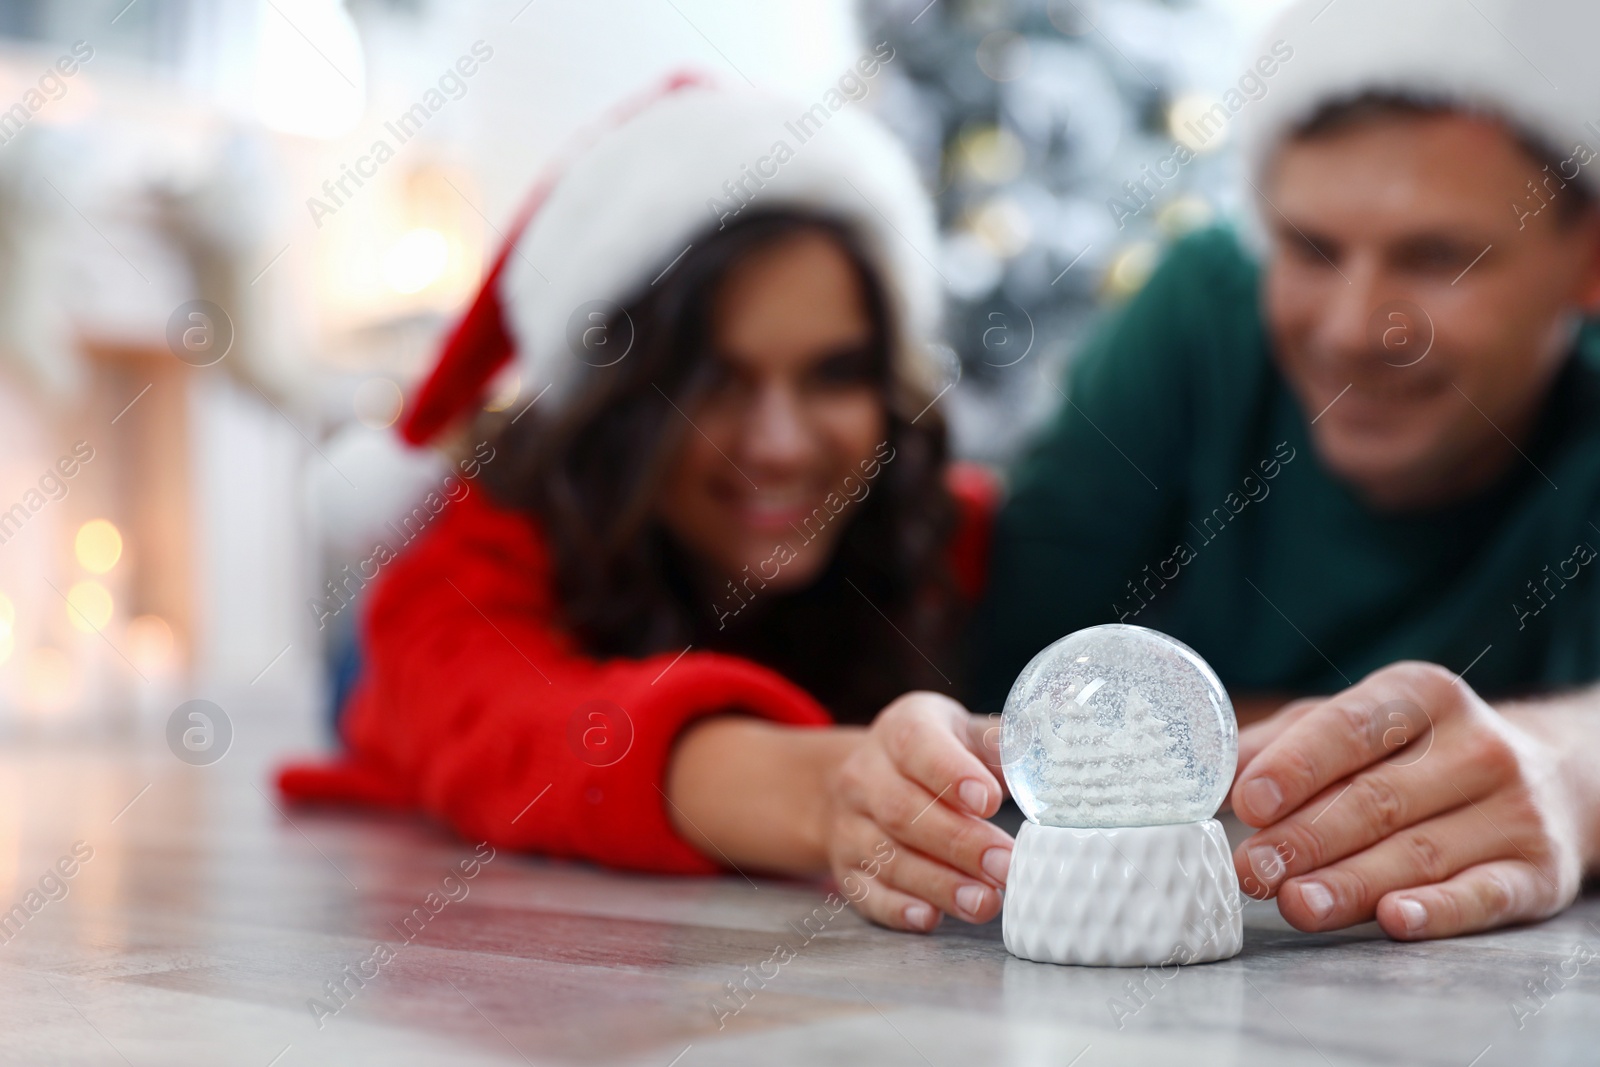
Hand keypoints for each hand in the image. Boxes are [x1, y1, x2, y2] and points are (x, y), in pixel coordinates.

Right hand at [822, 692, 1011, 931]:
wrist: (864, 777)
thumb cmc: (935, 754)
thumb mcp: (963, 733)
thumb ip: (1000, 745)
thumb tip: (1043, 764)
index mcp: (900, 731)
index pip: (918, 746)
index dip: (952, 774)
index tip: (989, 801)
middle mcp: (864, 776)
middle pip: (903, 811)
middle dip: (959, 843)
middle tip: (1005, 866)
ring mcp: (849, 825)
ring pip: (888, 857)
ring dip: (938, 884)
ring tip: (985, 902)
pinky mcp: (846, 868)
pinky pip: (866, 893)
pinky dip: (897, 909)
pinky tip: (930, 918)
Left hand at [1229, 662, 1585, 939]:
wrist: (1552, 779)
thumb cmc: (1417, 751)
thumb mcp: (1353, 726)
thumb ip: (1279, 744)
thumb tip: (1204, 772)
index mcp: (1421, 694)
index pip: (1350, 728)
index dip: (1297, 767)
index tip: (1249, 802)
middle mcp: (1475, 747)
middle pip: (1377, 799)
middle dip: (1306, 838)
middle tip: (1252, 870)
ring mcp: (1513, 810)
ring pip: (1418, 853)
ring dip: (1349, 884)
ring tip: (1294, 904)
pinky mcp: (1539, 872)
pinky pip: (1483, 894)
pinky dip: (1436, 911)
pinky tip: (1391, 921)